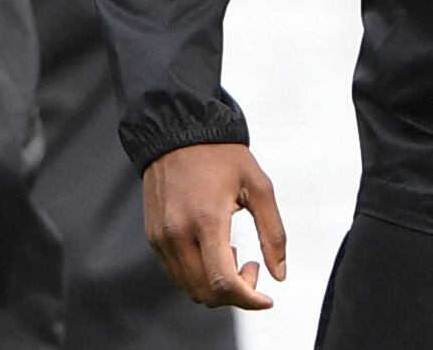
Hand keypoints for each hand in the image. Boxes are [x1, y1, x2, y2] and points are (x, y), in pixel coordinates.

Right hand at [140, 143, 288, 308]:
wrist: (178, 132)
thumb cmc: (222, 155)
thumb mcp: (259, 186)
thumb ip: (273, 232)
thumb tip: (279, 274)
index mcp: (206, 220)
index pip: (222, 282)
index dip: (248, 299)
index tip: (266, 298)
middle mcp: (177, 234)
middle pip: (206, 293)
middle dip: (236, 293)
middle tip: (252, 266)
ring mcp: (161, 238)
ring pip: (190, 288)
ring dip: (217, 286)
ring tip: (233, 252)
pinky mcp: (153, 238)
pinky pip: (177, 274)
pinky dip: (200, 275)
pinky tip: (215, 248)